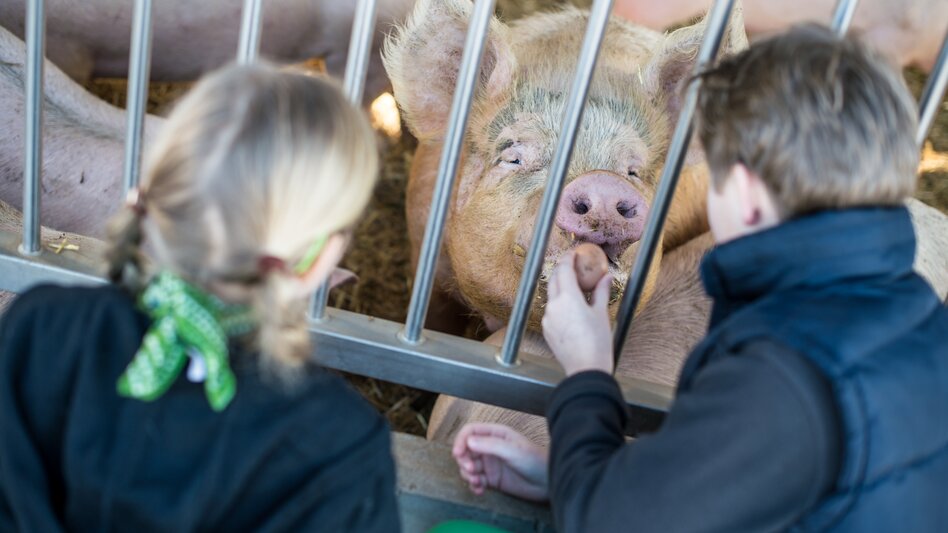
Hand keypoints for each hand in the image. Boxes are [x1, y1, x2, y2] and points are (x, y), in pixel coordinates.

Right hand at [452, 423, 548, 501]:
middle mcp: (491, 448)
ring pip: (468, 466)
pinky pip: (476, 481)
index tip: (458, 453)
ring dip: (468, 474)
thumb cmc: (536, 461)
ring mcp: (491, 464)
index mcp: (496, 434)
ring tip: (477, 481)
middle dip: (463, 460)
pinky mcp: (493, 479)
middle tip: (471, 469)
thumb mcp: (513, 450)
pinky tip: (480, 490)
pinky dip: (474, 486)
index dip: (461, 441)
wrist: (549, 482)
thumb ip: (491, 445)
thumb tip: (469, 441)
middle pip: (466, 450)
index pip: (470, 431)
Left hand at [542, 250, 613, 375]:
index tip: (574, 253)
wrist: (585, 369)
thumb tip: (606, 277)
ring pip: (551, 295)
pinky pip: (551, 310)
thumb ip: (601, 292)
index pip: (563, 269)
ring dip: (561, 287)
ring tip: (575, 288)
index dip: (568, 258)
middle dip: (562, 270)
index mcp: (568, 298)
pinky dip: (559, 303)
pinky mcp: (546, 329)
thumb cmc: (597, 342)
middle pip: (554, 279)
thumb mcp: (601, 314)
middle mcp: (553, 305)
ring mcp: (547, 318)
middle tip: (574, 266)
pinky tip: (570, 308)